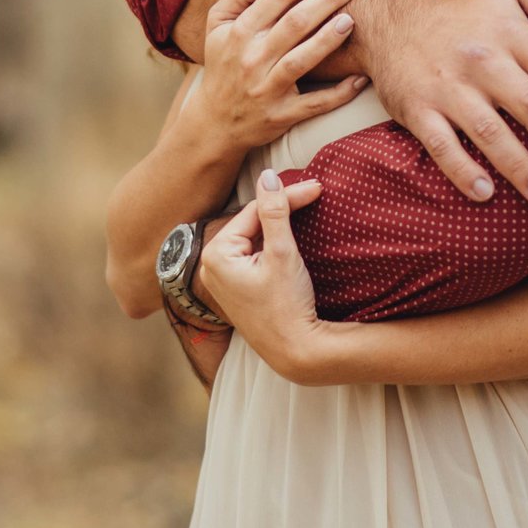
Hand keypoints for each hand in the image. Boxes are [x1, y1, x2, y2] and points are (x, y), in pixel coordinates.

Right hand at [184, 0, 368, 153]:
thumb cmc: (224, 63)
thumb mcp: (218, 24)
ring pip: (302, 60)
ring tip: (352, 19)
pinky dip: (339, 93)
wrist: (216, 121)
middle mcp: (252, 59)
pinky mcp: (282, 116)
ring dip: (329, 38)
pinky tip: (360, 77)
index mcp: (239, 31)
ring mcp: (267, 89)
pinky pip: (314, 104)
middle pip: (295, 22)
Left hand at [199, 170, 328, 380]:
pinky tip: (291, 233)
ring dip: (279, 224)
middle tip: (313, 192)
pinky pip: (254, 254)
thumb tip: (268, 175)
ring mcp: (223, 279)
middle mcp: (212, 265)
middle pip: (252, 223)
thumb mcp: (281, 253)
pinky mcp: (237, 289)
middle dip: (282, 208)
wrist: (296, 352)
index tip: (316, 186)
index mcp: (216, 254)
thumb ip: (274, 211)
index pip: (254, 211)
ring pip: (254, 237)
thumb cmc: (287, 305)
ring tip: (305, 205)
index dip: (287, 196)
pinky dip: (272, 243)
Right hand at [352, 0, 527, 203]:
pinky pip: (442, 146)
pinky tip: (485, 194)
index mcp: (508, 33)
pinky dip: (462, 171)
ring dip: (519, 166)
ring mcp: (448, 88)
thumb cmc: (460, 15)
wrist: (390, 23)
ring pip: (489, 132)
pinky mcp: (418, 111)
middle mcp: (481, 61)